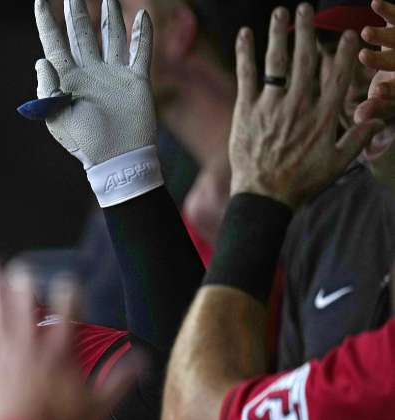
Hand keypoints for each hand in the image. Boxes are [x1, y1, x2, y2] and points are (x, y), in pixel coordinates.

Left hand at [0, 267, 138, 419]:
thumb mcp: (99, 406)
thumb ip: (121, 380)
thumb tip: (144, 360)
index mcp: (59, 354)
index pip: (67, 315)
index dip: (69, 294)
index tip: (68, 280)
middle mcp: (29, 349)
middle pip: (25, 309)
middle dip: (22, 287)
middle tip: (19, 269)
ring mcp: (0, 357)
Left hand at [32, 0, 158, 205]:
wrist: (117, 158)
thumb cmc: (84, 142)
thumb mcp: (57, 118)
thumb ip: (46, 89)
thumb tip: (41, 60)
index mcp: (66, 79)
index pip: (53, 43)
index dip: (46, 22)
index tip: (38, 1)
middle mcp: (89, 72)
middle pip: (81, 33)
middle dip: (77, 10)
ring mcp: (113, 74)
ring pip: (110, 36)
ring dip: (109, 15)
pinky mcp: (136, 79)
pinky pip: (139, 51)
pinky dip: (142, 34)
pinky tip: (142, 15)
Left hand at [230, 4, 382, 207]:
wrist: (264, 197)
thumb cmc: (302, 182)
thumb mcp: (337, 164)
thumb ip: (358, 139)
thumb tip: (378, 120)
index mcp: (323, 117)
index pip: (338, 76)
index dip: (344, 52)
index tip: (349, 33)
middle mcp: (298, 106)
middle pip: (305, 60)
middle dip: (307, 31)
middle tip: (307, 7)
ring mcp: (271, 107)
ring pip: (276, 63)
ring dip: (279, 34)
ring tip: (281, 12)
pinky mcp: (246, 111)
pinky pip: (246, 76)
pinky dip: (246, 54)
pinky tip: (245, 34)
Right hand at [357, 2, 394, 161]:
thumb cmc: (386, 95)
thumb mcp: (379, 106)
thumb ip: (372, 111)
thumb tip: (361, 117)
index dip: (390, 92)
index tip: (378, 91)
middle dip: (382, 60)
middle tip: (363, 57)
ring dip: (382, 37)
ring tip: (366, 33)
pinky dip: (388, 11)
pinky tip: (375, 4)